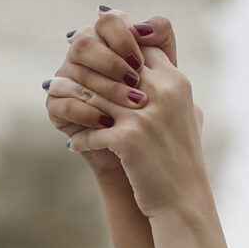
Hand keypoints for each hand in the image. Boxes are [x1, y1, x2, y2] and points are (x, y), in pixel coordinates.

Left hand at [53, 11, 209, 217]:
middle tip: (62, 77)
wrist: (184, 199)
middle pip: (110, 67)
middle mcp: (161, 92)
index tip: (93, 58)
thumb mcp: (189, 114)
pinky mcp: (128, 139)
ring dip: (73, 102)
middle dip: (84, 72)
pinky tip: (74, 144)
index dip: (114, 52)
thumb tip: (147, 67)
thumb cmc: (183, 157)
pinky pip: (91, 131)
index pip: (139, 48)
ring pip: (94, 96)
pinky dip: (81, 140)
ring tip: (59, 105)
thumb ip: (171, 88)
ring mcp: (144, 115)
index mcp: (176, 82)